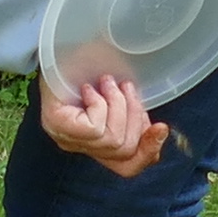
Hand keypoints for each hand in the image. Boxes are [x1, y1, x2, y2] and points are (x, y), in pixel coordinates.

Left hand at [37, 68, 172, 179]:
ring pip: (112, 139)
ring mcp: (65, 137)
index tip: (162, 126)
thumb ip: (132, 115)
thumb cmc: (85, 69)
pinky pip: (94, 128)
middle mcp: (78, 146)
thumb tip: (159, 130)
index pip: (126, 167)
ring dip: (118, 104)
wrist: (55, 49)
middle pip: (124, 151)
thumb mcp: (116, 94)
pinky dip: (99, 104)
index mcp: (93, 143)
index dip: (148, 152)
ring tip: (108, 82)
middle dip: (134, 115)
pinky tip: (89, 89)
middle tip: (127, 87)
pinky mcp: (57, 125)